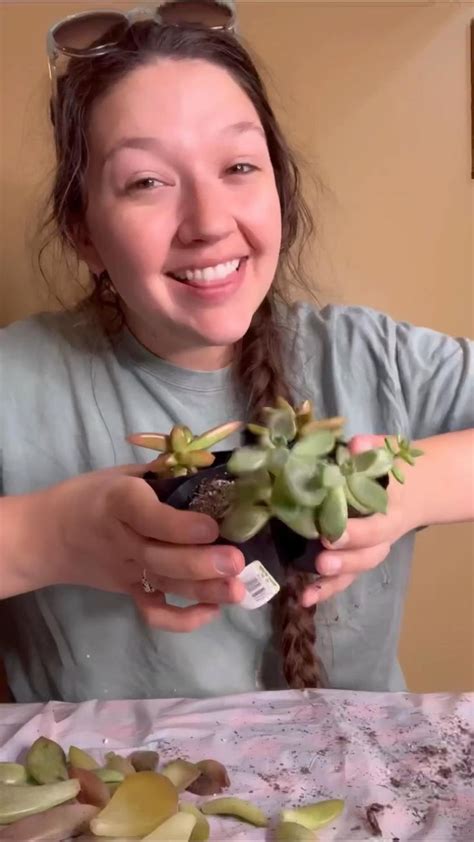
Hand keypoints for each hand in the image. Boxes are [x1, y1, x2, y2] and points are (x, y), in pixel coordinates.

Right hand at [24, 464, 245, 630]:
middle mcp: (122, 539)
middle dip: (201, 564)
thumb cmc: (91, 496)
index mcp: (118, 501)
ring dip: (203, 591)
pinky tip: (211, 610)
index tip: (212, 528)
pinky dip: (181, 620)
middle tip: (237, 562)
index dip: (180, 526)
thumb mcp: (120, 473)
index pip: (148, 517)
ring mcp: (125, 570)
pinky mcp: (128, 591)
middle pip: (160, 558)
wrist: (47, 535)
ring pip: (165, 585)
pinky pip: (153, 612)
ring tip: (237, 591)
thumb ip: (161, 473)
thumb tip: (211, 469)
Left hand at [301, 435, 417, 607]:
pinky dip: (325, 590)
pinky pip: (344, 578)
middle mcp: (383, 537)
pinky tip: (305, 598)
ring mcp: (369, 549)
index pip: (376, 528)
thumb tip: (357, 445)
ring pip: (356, 570)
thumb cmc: (391, 470)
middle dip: (344, 561)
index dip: (356, 534)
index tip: (330, 534)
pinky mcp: (355, 558)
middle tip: (321, 562)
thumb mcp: (387, 454)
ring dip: (332, 583)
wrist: (414, 489)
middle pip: (367, 555)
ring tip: (307, 593)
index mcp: (391, 512)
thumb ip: (373, 449)